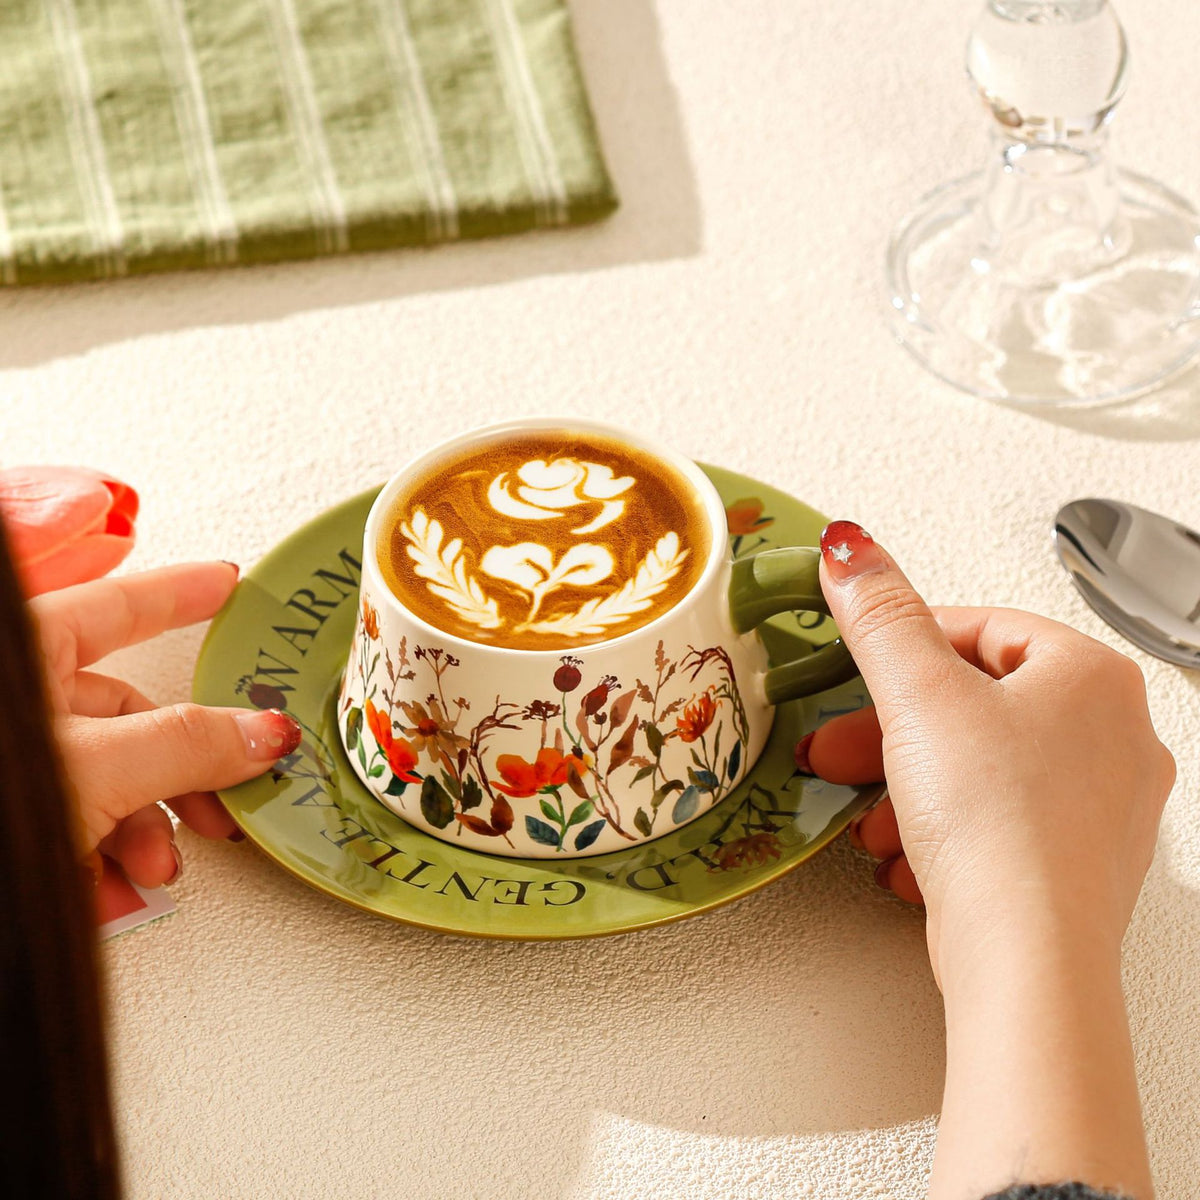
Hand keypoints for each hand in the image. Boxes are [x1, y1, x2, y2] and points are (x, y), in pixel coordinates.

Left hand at [31, 562, 300, 888]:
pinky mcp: (16, 817)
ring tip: (155, 867)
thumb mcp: (98, 768)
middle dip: (184, 769)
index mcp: (29, 655)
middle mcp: (21, 703)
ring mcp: (16, 763)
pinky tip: (112, 890)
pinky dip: (105, 858)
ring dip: (149, 828)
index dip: (182, 594)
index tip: (225, 585)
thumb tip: (261, 729)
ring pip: (111, 777)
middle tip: (227, 795)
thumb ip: (190, 744)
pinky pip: (77, 821)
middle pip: (131, 716)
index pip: (122, 606)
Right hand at [805, 521, 1173, 980]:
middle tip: (838, 749)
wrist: (1025, 958)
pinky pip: (995, 826)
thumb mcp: (918, 694)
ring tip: (866, 819)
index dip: (907, 646)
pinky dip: (941, 834)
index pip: (985, 629)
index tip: (860, 668)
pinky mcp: (1077, 865)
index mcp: (1093, 678)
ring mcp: (1102, 806)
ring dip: (907, 788)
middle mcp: (1114, 737)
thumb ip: (880, 613)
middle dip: (891, 732)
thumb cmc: (996, 822)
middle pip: (976, 707)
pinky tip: (905, 859)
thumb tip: (852, 549)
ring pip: (980, 770)